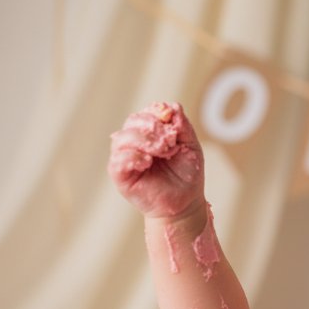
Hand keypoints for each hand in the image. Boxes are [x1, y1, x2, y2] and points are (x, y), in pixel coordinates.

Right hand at [108, 102, 204, 218]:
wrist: (186, 201)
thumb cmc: (187, 174)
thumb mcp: (191, 146)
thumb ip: (183, 126)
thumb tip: (173, 106)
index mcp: (150, 132)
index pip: (146, 113)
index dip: (158, 114)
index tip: (174, 128)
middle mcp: (135, 141)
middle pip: (133, 121)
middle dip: (152, 127)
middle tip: (169, 142)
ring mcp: (126, 157)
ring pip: (123, 138)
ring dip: (144, 141)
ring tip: (162, 152)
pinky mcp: (120, 175)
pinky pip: (118, 160)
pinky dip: (133, 157)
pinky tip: (147, 162)